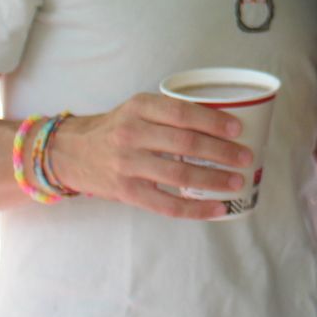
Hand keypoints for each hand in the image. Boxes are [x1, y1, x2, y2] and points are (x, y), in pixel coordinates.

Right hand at [47, 92, 255, 219]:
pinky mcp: (127, 192)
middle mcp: (132, 134)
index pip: (182, 113)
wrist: (71, 152)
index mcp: (140, 107)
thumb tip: (222, 124)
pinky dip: (196, 209)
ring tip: (236, 182)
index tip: (237, 129)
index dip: (213, 121)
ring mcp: (128, 165)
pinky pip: (167, 205)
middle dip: (221, 152)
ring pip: (179, 175)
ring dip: (214, 180)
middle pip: (185, 144)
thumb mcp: (138, 108)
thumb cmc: (116, 128)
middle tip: (245, 157)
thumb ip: (170, 113)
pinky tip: (217, 209)